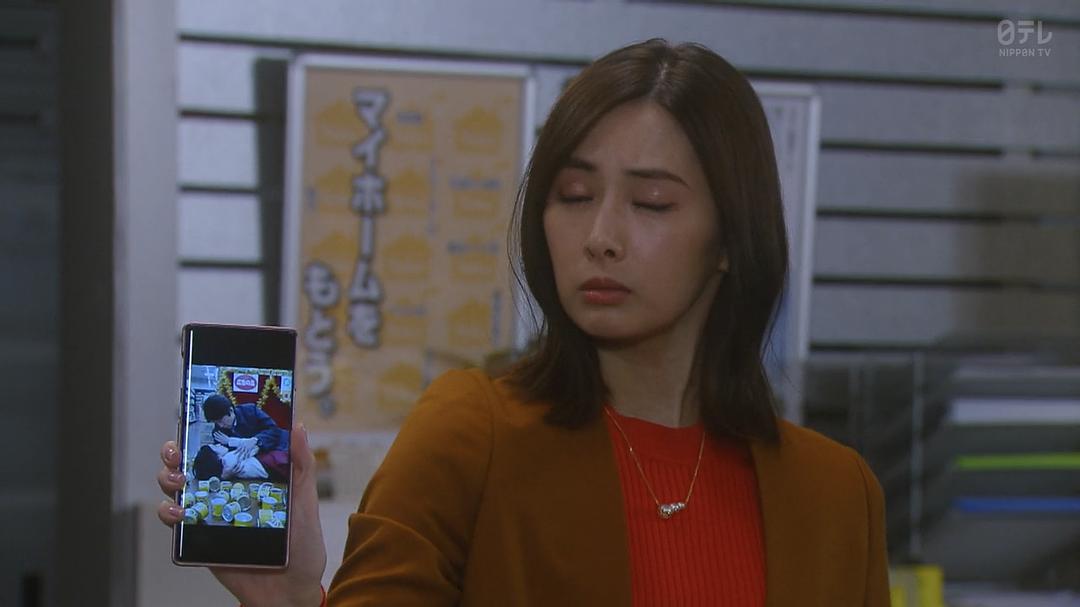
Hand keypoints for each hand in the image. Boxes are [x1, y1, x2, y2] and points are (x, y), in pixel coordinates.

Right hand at [157, 424, 326, 606]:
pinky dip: (169, 514)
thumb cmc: (302, 545)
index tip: (196, 412)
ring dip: (168, 479)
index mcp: (250, 477)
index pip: (223, 446)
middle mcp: (225, 491)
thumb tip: (297, 425)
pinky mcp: (200, 540)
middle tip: (177, 450)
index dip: (206, 429)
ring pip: (176, 489)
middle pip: (190, 463)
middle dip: (175, 451)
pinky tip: (179, 513)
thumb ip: (302, 464)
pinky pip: (176, 524)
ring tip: (179, 482)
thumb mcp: (306, 500)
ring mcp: (210, 514)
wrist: (289, 591)